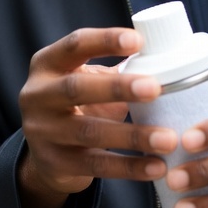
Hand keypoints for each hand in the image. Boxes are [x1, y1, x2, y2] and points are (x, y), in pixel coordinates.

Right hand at [17, 27, 177, 207]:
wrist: (46, 155)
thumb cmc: (79, 105)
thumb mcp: (88, 80)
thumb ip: (119, 69)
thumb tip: (169, 55)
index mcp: (47, 64)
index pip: (75, 44)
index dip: (105, 40)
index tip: (139, 41)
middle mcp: (37, 95)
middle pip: (76, 88)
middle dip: (117, 87)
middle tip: (156, 87)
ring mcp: (42, 131)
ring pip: (89, 132)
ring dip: (133, 135)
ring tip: (168, 139)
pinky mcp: (54, 163)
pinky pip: (96, 165)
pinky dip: (129, 167)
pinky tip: (157, 166)